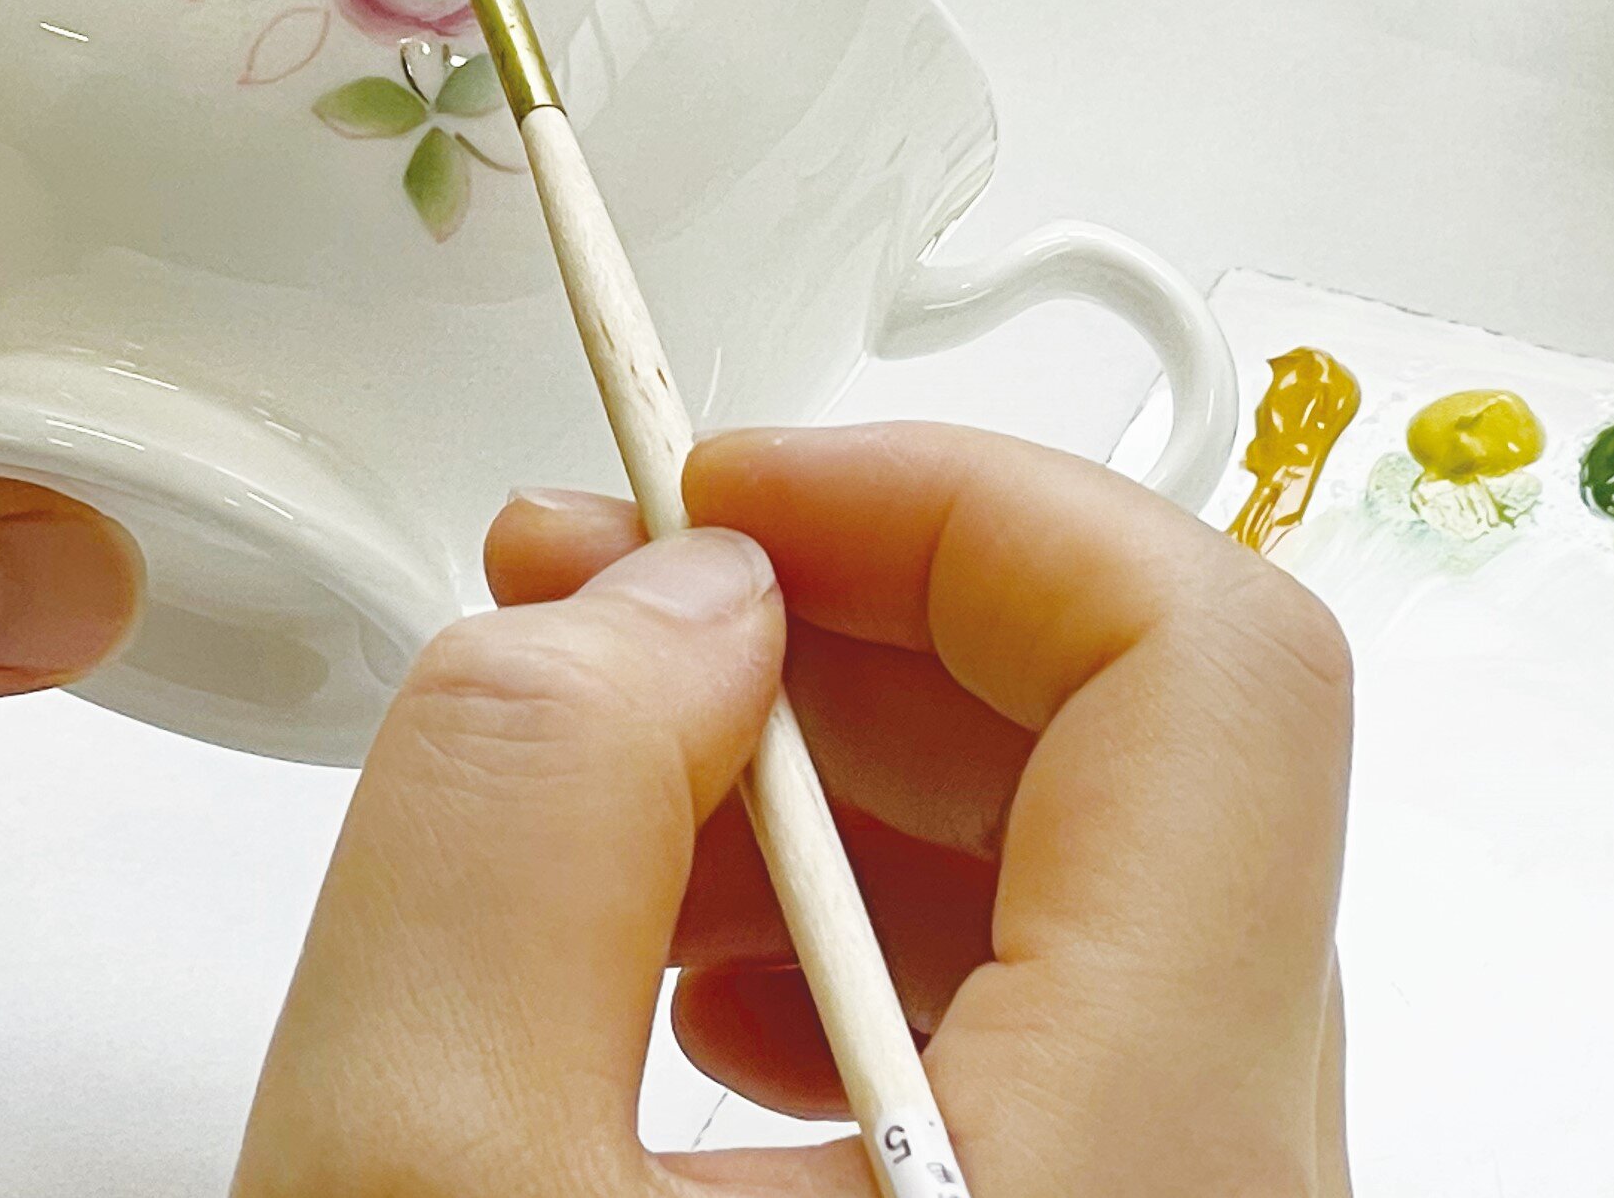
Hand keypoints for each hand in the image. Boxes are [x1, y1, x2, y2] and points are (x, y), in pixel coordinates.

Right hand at [236, 423, 1352, 1195]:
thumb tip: (668, 592)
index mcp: (1153, 1162)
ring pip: (1092, 881)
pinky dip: (872, 929)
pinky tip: (681, 978)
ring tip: (602, 778)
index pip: (1203, 656)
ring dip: (849, 762)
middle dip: (859, 612)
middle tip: (596, 590)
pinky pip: (1052, 1026)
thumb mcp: (410, 1193)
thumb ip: (522, 818)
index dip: (956, 500)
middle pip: (1150, 745)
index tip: (716, 487)